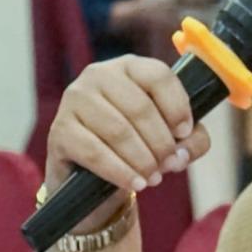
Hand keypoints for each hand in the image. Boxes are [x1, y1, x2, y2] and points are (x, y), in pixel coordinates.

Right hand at [46, 55, 210, 194]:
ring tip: (154, 177)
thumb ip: (192, 141)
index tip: (184, 133)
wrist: (94, 176)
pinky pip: (95, 152)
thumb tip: (180, 154)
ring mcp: (75, 100)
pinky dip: (120, 171)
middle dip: (161, 142)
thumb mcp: (173, 139)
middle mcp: (98, 75)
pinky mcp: (60, 130)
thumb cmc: (139, 146)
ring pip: (118, 130)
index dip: (177, 107)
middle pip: (140, 107)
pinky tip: (135, 183)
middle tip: (169, 164)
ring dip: (143, 159)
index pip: (158, 75)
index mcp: (129, 67)